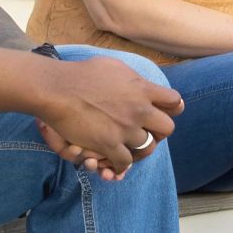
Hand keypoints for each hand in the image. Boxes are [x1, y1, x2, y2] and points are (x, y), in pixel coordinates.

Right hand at [34, 54, 183, 179]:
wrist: (57, 89)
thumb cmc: (81, 74)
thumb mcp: (114, 66)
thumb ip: (133, 78)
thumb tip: (143, 84)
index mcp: (143, 89)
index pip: (175, 101)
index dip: (172, 108)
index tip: (166, 112)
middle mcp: (140, 110)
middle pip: (167, 128)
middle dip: (160, 132)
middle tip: (149, 132)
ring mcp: (126, 129)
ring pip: (148, 147)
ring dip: (140, 149)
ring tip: (133, 148)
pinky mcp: (109, 144)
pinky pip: (124, 162)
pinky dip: (121, 166)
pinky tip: (115, 165)